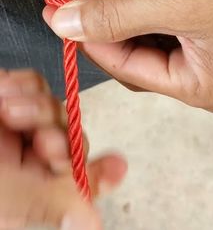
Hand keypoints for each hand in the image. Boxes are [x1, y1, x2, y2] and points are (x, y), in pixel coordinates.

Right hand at [0, 69, 126, 228]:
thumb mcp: (5, 196)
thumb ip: (48, 203)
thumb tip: (90, 223)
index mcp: (30, 186)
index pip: (75, 183)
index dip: (97, 175)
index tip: (116, 167)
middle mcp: (26, 155)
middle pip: (70, 136)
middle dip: (60, 134)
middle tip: (43, 138)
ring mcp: (16, 124)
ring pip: (54, 105)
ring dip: (37, 107)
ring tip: (8, 111)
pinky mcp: (5, 95)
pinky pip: (32, 82)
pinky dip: (21, 85)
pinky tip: (2, 94)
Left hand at [44, 0, 212, 114]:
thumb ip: (118, 15)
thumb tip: (64, 24)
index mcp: (200, 84)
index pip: (128, 69)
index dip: (90, 41)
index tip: (59, 13)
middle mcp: (205, 70)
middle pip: (138, 53)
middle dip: (108, 24)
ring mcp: (211, 46)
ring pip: (153, 32)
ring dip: (127, 9)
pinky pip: (169, 15)